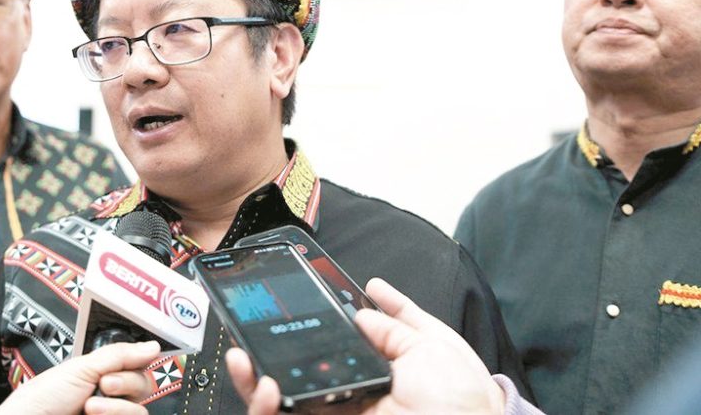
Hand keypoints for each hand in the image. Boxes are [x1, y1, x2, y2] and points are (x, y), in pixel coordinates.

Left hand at [0, 340, 159, 414]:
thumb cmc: (43, 398)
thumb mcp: (81, 368)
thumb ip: (119, 356)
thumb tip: (153, 345)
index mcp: (102, 374)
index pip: (136, 365)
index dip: (137, 362)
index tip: (130, 361)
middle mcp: (110, 396)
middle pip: (144, 386)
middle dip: (126, 382)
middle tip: (105, 383)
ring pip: (140, 410)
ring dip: (117, 407)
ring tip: (90, 407)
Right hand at [226, 278, 504, 414]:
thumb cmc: (460, 398)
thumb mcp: (431, 344)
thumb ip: (393, 322)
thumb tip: (362, 304)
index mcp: (378, 366)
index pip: (333, 342)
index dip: (308, 322)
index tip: (291, 299)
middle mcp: (352, 389)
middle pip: (296, 368)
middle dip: (263, 351)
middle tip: (246, 333)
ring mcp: (335, 411)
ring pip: (279, 399)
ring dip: (251, 380)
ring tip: (243, 358)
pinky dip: (263, 407)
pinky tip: (267, 385)